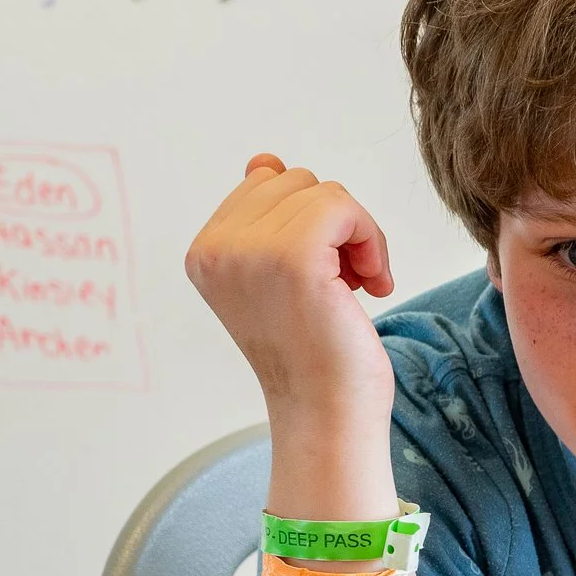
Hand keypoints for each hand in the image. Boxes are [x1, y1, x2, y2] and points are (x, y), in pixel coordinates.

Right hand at [184, 154, 396, 416]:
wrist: (327, 415)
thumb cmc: (315, 355)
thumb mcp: (282, 277)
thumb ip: (268, 217)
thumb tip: (264, 160)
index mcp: (204, 252)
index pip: (262, 183)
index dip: (306, 223)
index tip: (320, 275)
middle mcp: (216, 249)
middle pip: (293, 181)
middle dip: (332, 226)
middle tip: (342, 280)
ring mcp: (250, 251)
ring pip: (322, 193)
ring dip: (356, 236)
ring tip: (354, 285)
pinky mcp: (293, 257)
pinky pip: (344, 207)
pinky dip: (371, 240)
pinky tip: (372, 285)